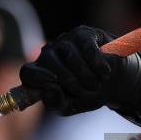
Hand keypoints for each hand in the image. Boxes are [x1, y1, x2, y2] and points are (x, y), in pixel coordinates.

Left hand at [20, 25, 140, 114]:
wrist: (113, 82)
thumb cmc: (86, 93)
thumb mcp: (70, 105)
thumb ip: (56, 102)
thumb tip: (49, 90)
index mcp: (41, 72)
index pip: (28, 73)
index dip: (38, 80)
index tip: (54, 87)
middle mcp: (49, 53)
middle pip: (51, 66)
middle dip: (72, 84)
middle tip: (87, 91)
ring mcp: (65, 41)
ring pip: (72, 59)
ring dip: (88, 78)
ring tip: (96, 83)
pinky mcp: (84, 34)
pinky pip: (89, 51)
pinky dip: (99, 67)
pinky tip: (105, 73)